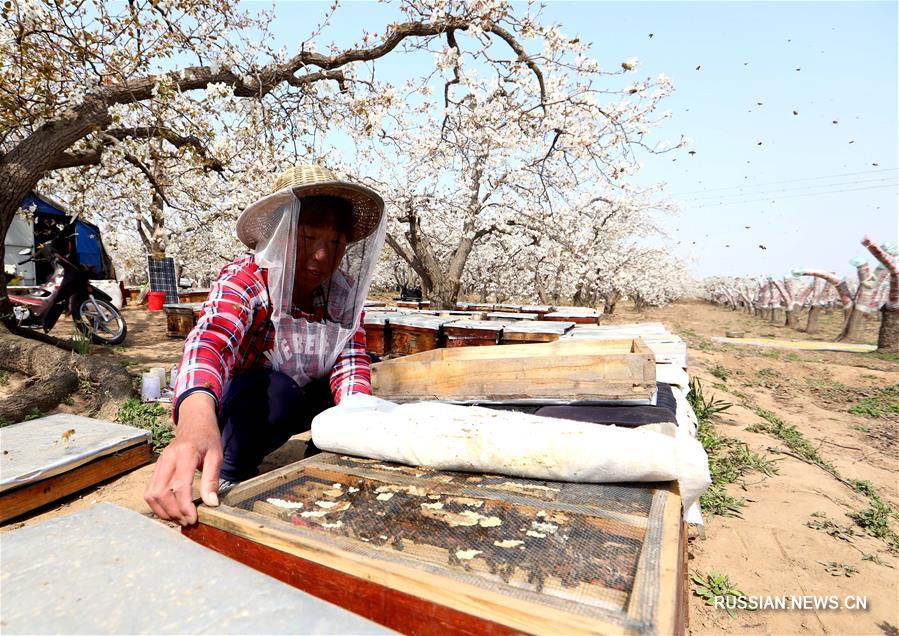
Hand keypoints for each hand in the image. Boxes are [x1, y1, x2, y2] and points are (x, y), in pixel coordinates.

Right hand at [144, 392, 222, 524]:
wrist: (194, 422)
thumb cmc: (207, 438)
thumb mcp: (216, 456)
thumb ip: (212, 480)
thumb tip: (211, 503)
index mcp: (184, 454)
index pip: (179, 486)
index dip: (185, 506)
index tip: (193, 519)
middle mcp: (167, 459)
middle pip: (161, 493)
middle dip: (173, 512)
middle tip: (188, 521)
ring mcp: (159, 464)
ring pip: (151, 494)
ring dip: (164, 511)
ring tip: (180, 518)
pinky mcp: (156, 469)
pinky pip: (150, 491)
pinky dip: (157, 505)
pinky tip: (171, 511)